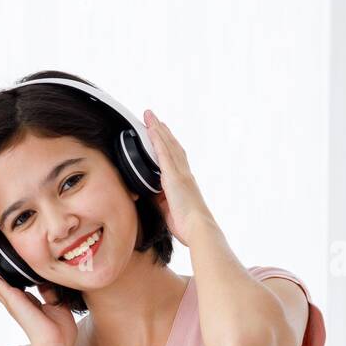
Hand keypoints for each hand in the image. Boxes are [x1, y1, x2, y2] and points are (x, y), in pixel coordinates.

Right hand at [0, 248, 77, 345]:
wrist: (56, 342)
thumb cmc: (60, 330)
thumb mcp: (57, 304)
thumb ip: (49, 291)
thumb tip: (45, 279)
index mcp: (28, 303)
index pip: (14, 286)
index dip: (7, 274)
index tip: (1, 261)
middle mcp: (17, 302)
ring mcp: (12, 301)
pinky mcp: (11, 300)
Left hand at [142, 109, 214, 246]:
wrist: (198, 228)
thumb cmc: (187, 225)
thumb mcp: (169, 210)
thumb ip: (159, 200)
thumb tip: (147, 195)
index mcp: (184, 182)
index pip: (174, 158)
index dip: (168, 144)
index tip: (162, 133)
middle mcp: (184, 174)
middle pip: (171, 147)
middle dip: (162, 131)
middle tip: (154, 118)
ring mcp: (179, 173)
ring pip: (167, 145)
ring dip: (158, 130)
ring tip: (150, 117)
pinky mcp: (174, 176)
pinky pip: (164, 153)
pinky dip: (157, 140)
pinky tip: (152, 129)